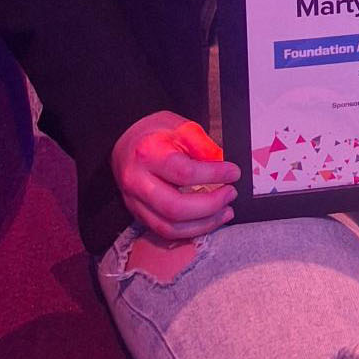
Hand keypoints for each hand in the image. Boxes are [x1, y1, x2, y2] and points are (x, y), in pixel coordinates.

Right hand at [111, 111, 239, 240]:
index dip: (214, 175)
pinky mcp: (138, 215)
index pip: (184, 172)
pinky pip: (165, 232)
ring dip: (203, 224)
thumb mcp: (180, 126)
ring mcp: (134, 202)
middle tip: (231, 193)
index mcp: (148, 153)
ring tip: (226, 211)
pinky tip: (209, 221)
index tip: (234, 173)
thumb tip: (223, 164)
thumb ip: (202, 145)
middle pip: (175, 207)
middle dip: (210, 205)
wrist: (125, 143)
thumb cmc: (155, 133)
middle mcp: (137, 181)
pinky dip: (191, 230)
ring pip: (170, 227)